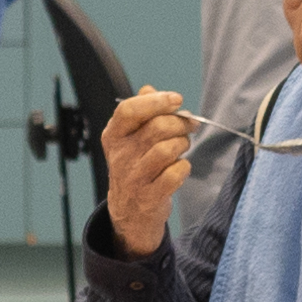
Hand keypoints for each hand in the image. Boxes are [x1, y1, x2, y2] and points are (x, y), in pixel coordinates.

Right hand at [103, 84, 197, 254]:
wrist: (129, 211)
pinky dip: (184, 167)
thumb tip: (149, 89)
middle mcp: (120, 155)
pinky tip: (179, 168)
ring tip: (182, 147)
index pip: (128, 110)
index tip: (176, 100)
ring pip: (168, 149)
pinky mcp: (149, 196)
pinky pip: (175, 173)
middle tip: (187, 127)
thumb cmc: (135, 167)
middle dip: (180, 124)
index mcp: (114, 136)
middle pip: (157, 127)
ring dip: (183, 144)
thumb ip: (141, 112)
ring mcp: (134, 177)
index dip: (156, 101)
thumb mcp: (130, 138)